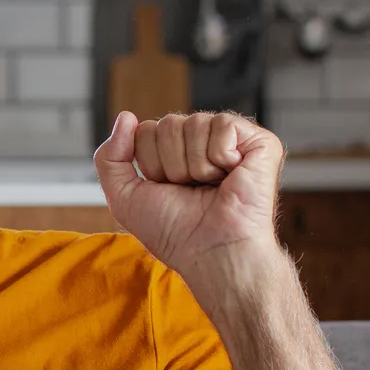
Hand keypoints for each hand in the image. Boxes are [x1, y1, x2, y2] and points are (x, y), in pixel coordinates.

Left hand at [94, 111, 284, 275]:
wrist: (211, 253)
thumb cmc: (173, 232)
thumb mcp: (125, 197)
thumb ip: (110, 157)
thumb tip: (125, 116)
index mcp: (175, 152)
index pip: (146, 130)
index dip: (150, 164)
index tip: (167, 190)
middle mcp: (203, 142)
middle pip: (167, 124)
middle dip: (171, 164)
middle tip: (191, 190)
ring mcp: (233, 141)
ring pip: (194, 123)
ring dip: (195, 165)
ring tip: (211, 187)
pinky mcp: (260, 142)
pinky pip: (222, 124)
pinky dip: (219, 157)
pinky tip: (231, 175)